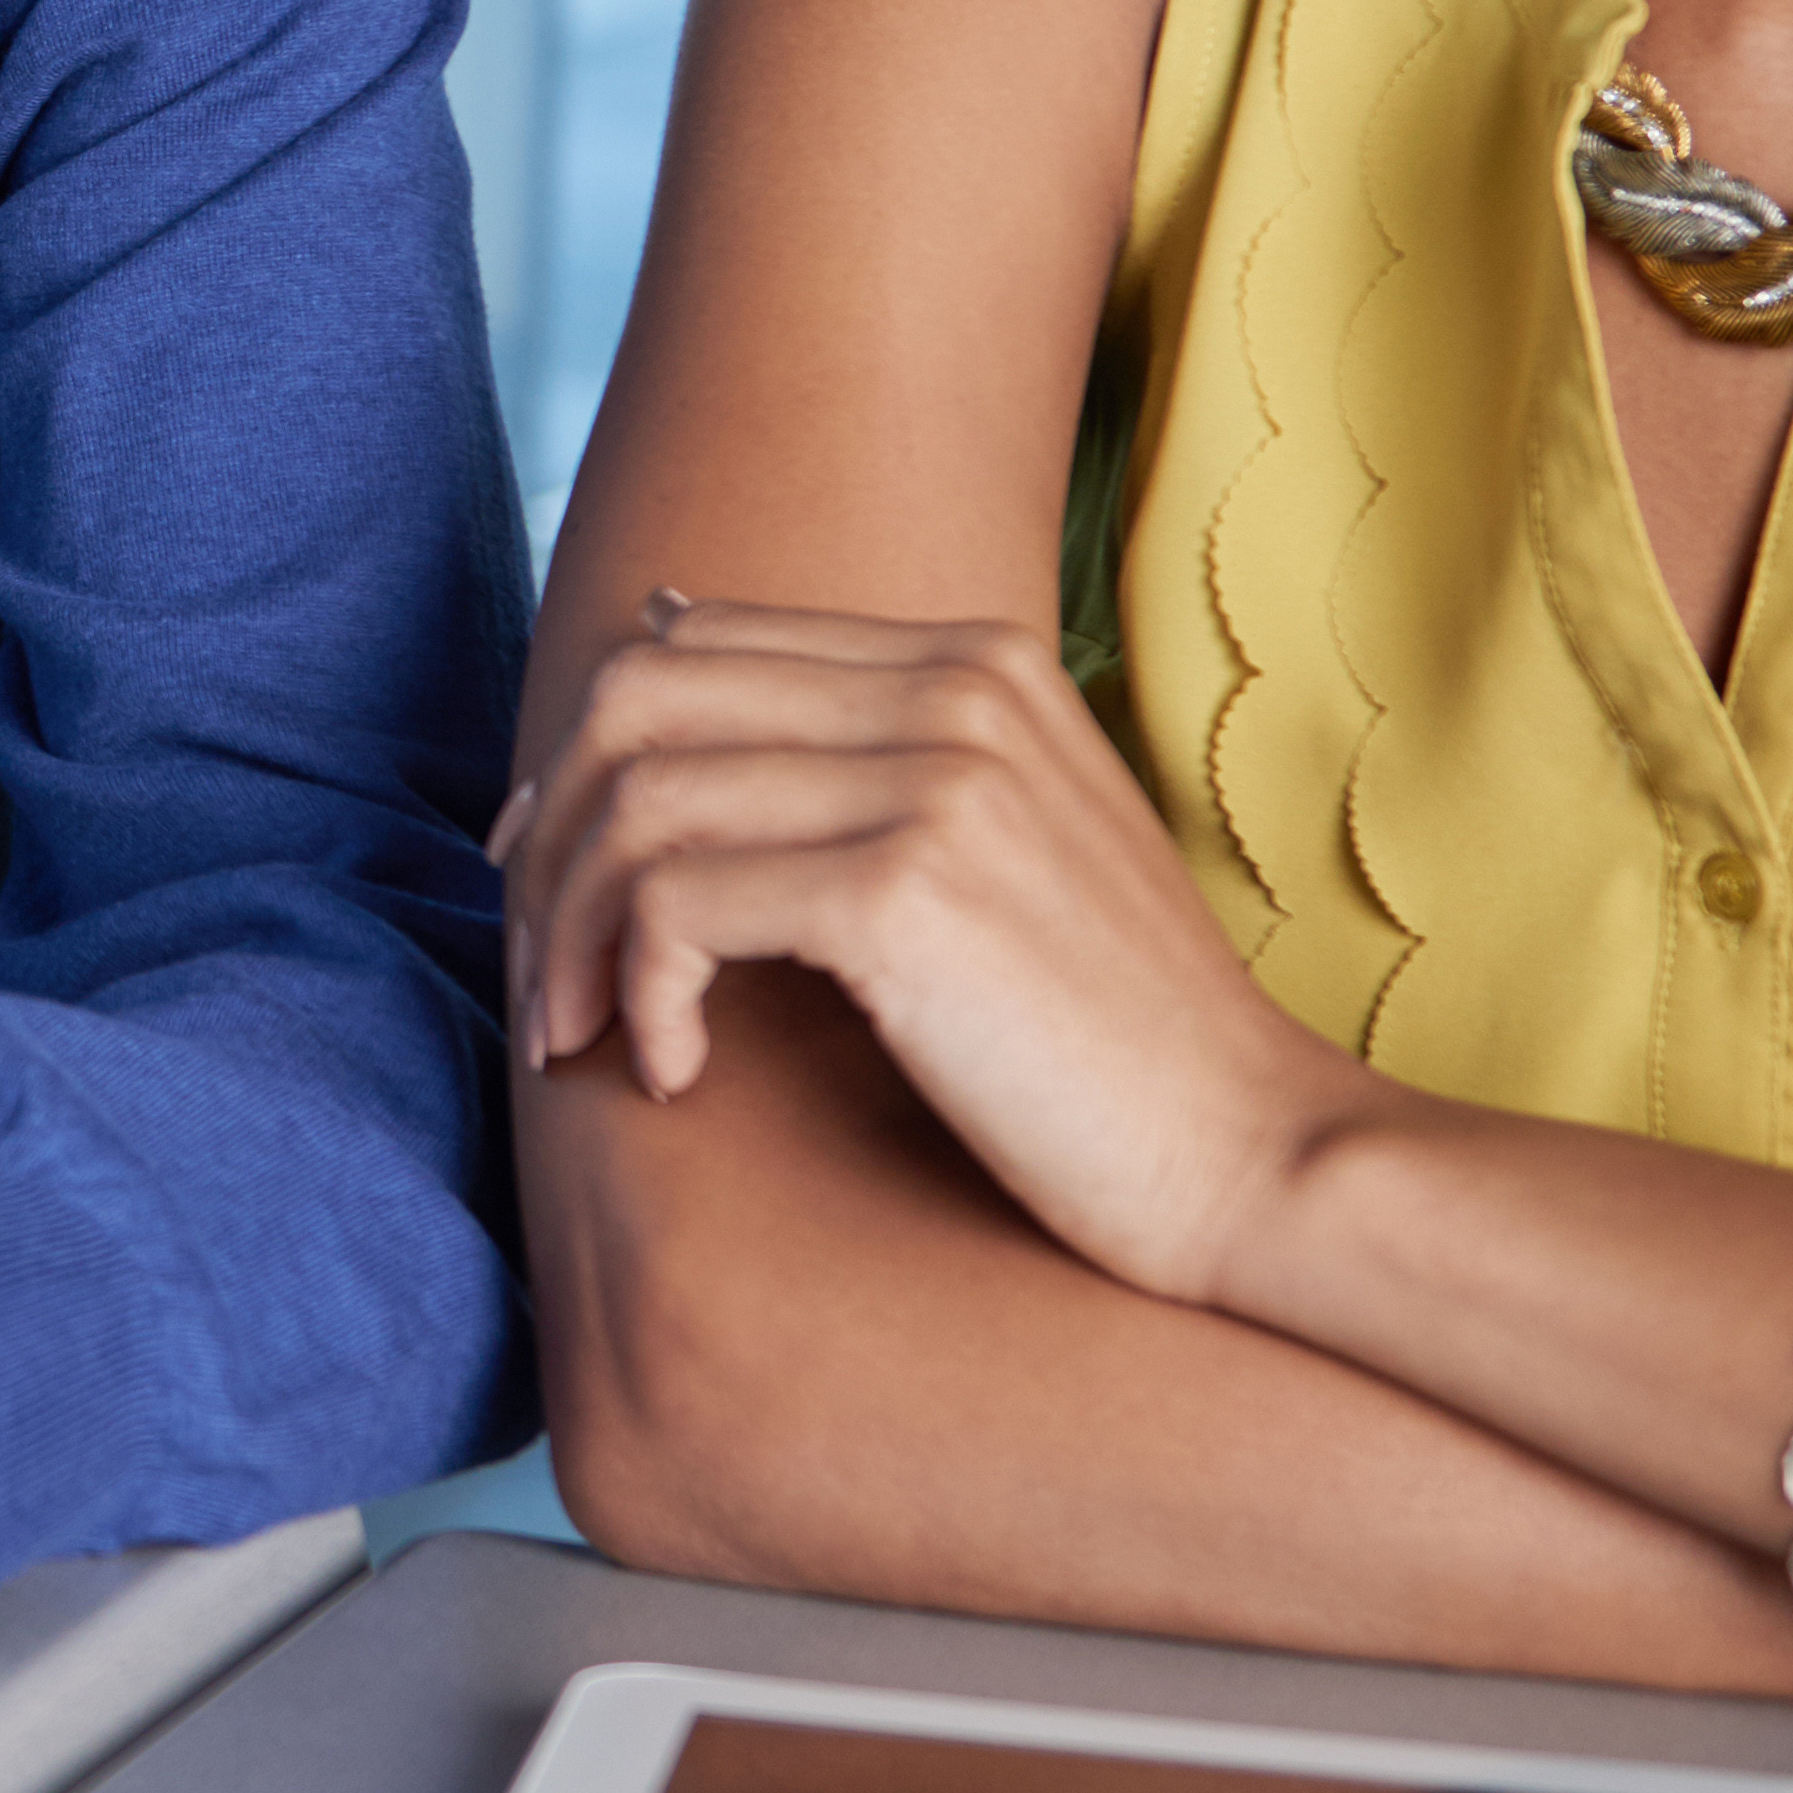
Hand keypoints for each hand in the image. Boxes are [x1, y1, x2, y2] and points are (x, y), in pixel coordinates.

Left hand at [492, 594, 1365, 1308]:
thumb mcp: (1000, 849)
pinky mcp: (907, 891)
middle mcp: (954, 688)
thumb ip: (866, 758)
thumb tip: (659, 638)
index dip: (582, 761)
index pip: (689, 642)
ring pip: (638, 801)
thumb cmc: (1107, 1038)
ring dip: (572, 933)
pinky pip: (678, 904)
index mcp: (972, 661)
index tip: (550, 879)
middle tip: (542, 969)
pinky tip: (676, 1074)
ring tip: (584, 1037)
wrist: (1250, 1155)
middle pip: (635, 699)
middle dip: (551, 838)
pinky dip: (642, 994)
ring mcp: (938, 779)